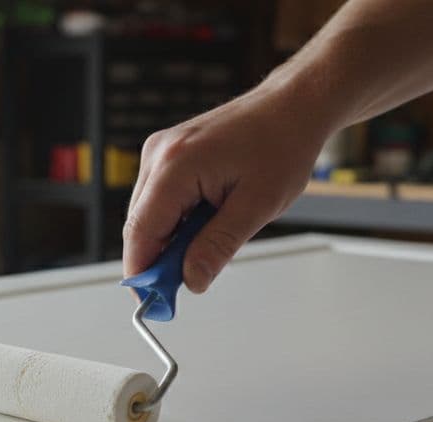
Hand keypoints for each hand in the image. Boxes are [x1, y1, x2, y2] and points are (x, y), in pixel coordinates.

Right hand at [123, 86, 332, 292]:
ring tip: (214, 237)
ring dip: (172, 239)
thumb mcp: (256, 206)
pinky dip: (177, 221)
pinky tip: (208, 220)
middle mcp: (159, 155)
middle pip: (139, 226)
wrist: (292, 107)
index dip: (143, 274)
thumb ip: (218, 246)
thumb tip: (191, 280)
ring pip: (148, 215)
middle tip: (189, 281)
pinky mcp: (168, 154)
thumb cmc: (281, 144)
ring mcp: (161, 152)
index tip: (153, 304)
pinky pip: (160, 200)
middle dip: (159, 260)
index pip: (140, 233)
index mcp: (176, 165)